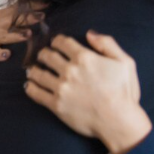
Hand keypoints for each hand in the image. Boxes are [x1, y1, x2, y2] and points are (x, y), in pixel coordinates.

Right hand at [0, 6, 43, 81]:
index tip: (46, 4)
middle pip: (11, 18)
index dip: (31, 5)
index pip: (18, 8)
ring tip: (28, 35)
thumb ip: (25, 24)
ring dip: (16, 35)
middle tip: (41, 17)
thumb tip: (46, 17)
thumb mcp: (14, 31)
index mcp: (3, 16)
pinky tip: (7, 55)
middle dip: (27, 17)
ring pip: (3, 35)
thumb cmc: (3, 43)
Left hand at [24, 32, 151, 153]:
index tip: (55, 43)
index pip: (62, 43)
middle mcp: (70, 71)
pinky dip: (30, 88)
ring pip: (39, 74)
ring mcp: (61, 88)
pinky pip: (36, 94)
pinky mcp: (56, 105)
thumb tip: (89, 33)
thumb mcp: (125, 62)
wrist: (118, 121)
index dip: (56, 41)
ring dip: (33, 70)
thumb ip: (107, 43)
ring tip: (31, 70)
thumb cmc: (124, 92)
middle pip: (47, 56)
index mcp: (85, 58)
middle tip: (42, 55)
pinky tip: (29, 85)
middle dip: (43, 54)